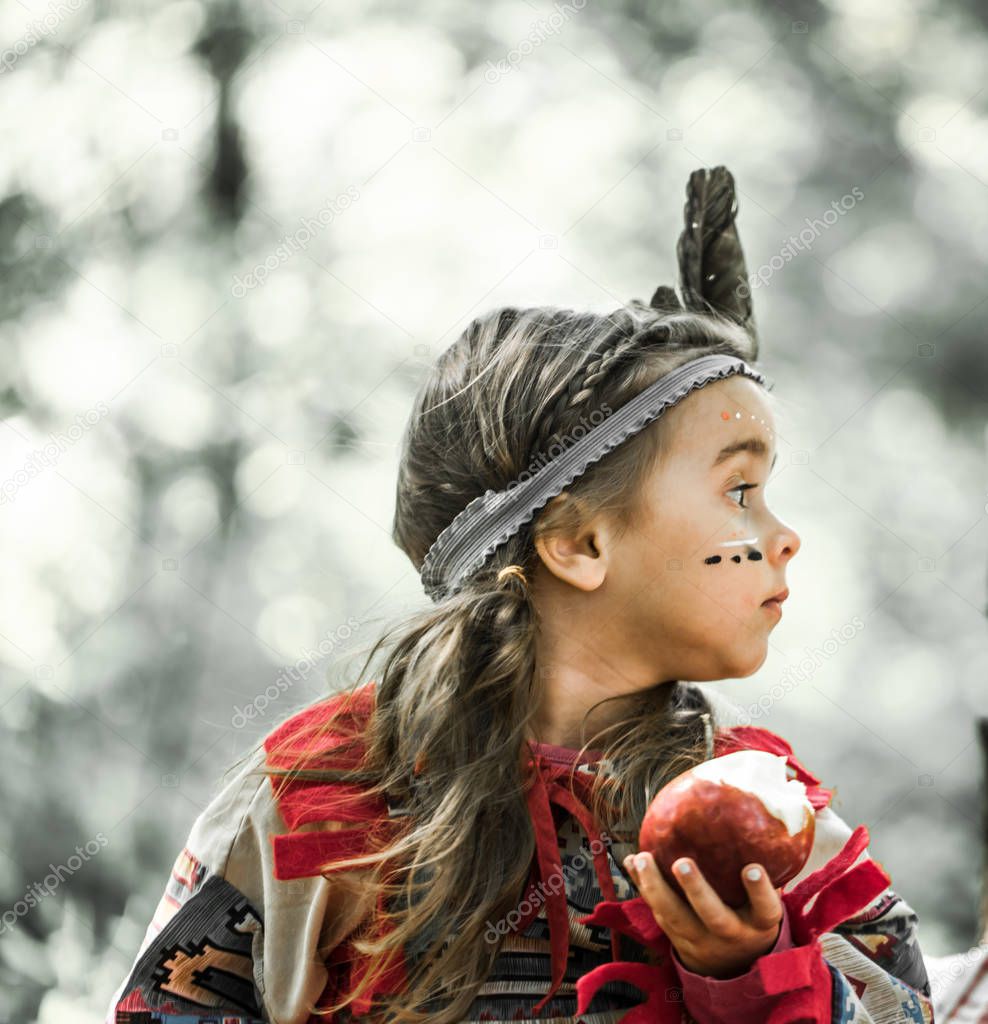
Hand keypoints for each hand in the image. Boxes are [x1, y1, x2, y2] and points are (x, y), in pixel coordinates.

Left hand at [623, 851, 784, 979]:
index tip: (752, 868)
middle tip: (682, 863)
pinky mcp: (677, 938)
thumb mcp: (766, 904)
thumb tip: (761, 815)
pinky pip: (657, 913)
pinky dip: (643, 887)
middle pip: (714, 917)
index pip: (765, 910)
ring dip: (656, 888)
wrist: (733, 967)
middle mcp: (731, 934)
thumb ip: (765, 871)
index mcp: (759, 924)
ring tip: (642, 859)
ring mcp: (701, 940)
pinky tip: (630, 862)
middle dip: (697, 891)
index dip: (759, 892)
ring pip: (677, 918)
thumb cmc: (751, 915)